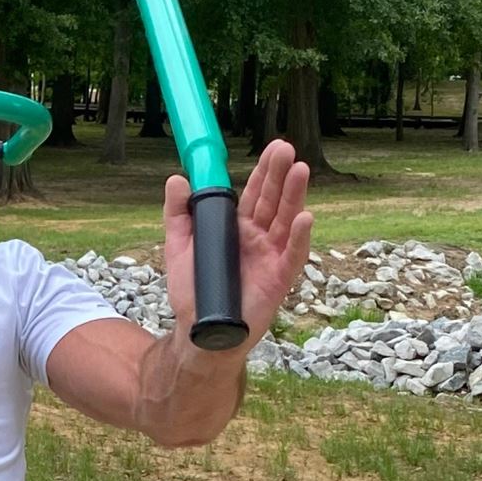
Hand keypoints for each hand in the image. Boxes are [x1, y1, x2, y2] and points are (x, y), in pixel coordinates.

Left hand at [160, 140, 310, 345]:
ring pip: (286, 221)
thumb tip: (177, 179)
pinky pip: (293, 255)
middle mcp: (258, 238)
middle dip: (280, 175)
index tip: (273, 148)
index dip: (264, 172)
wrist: (200, 332)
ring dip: (294, 196)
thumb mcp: (179, 247)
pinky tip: (304, 217)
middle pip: (273, 201)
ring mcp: (270, 257)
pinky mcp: (279, 279)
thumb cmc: (192, 293)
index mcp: (238, 228)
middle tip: (287, 150)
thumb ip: (178, 214)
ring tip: (300, 170)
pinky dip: (299, 237)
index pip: (254, 193)